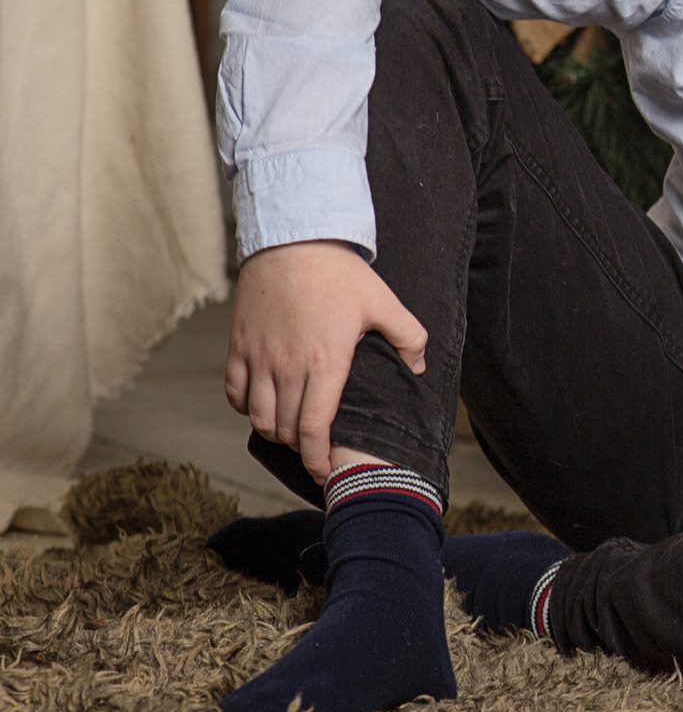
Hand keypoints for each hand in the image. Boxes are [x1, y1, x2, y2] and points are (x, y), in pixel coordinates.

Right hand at [225, 241, 428, 480]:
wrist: (292, 238)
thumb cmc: (340, 272)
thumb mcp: (385, 302)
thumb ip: (408, 337)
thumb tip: (419, 368)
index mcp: (326, 363)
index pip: (315, 427)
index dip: (317, 458)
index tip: (324, 473)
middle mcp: (288, 366)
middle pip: (285, 428)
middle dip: (300, 447)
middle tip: (314, 449)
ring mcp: (259, 356)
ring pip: (258, 416)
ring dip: (274, 430)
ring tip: (290, 430)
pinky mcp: (238, 345)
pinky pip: (235, 391)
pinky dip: (246, 407)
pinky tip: (263, 405)